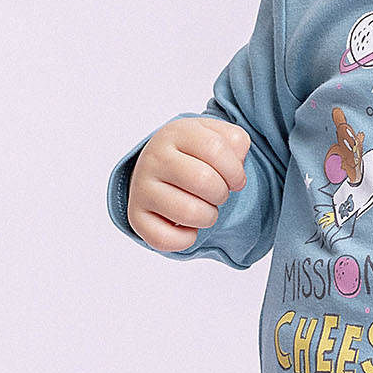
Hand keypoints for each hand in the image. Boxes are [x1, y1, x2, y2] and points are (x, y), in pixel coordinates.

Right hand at [128, 116, 249, 251]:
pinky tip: (187, 227)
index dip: (235, 171)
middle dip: (222, 194)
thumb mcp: (218, 137)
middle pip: (205, 181)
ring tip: (204, 209)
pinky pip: (166, 239)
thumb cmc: (196, 155)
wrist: (159, 167)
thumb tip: (235, 172)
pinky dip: (186, 239)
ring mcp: (141, 188)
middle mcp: (154, 157)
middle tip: (217, 194)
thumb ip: (236, 143)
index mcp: (176, 132)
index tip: (235, 180)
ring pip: (189, 212)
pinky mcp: (136, 217)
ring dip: (209, 217)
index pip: (216, 149)